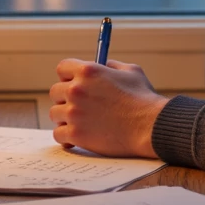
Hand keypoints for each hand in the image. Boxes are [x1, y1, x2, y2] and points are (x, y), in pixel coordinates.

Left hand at [49, 58, 168, 157]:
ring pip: (55, 113)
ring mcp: (74, 113)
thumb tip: (102, 66)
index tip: (73, 83)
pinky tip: (73, 138)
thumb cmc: (144, 99)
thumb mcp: (131, 71)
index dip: (67, 76)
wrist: (149, 126)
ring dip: (64, 118)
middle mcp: (77, 90)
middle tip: (76, 105)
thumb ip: (112, 66)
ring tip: (78, 122)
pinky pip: (58, 134)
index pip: (62, 68)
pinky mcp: (75, 134)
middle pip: (55, 92)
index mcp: (88, 71)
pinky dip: (65, 137)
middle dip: (64, 98)